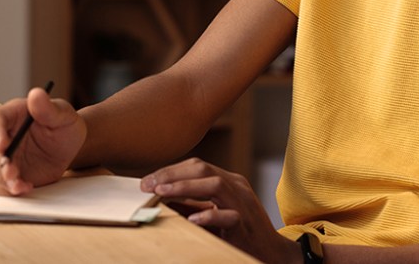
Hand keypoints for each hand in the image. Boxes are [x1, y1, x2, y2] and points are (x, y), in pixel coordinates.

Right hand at [0, 85, 86, 195]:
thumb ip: (48, 107)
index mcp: (12, 115)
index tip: (3, 145)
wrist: (69, 147)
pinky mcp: (7, 175)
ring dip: (0, 179)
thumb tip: (36, 94)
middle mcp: (2, 136)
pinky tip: (24, 188)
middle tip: (12, 171)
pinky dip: (6, 190)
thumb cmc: (64, 125)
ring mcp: (3, 157)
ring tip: (19, 185)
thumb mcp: (62, 114)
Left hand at [141, 158, 300, 262]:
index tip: (147, 180)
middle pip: (203, 169)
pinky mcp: (246, 226)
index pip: (197, 165)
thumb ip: (190, 204)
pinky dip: (209, 215)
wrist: (271, 253)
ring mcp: (243, 204)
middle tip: (147, 184)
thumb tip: (158, 198)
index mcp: (229, 181)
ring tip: (162, 193)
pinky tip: (192, 219)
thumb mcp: (213, 212)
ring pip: (215, 185)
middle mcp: (236, 187)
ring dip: (185, 187)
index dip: (171, 170)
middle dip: (172, 174)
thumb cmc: (238, 233)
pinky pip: (229, 216)